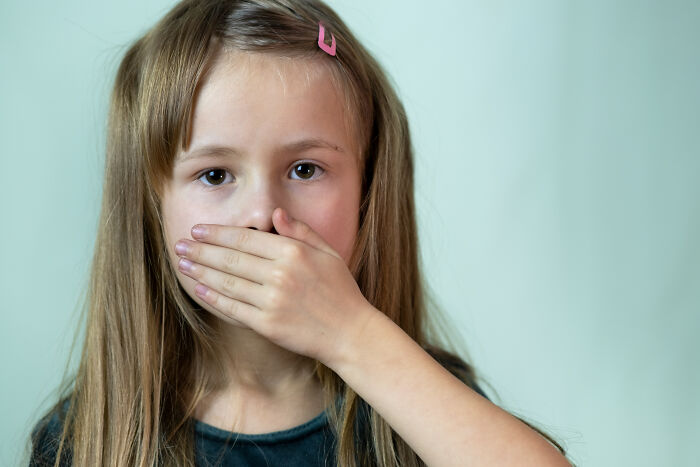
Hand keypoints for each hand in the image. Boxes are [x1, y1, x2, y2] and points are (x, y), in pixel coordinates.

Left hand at [173, 207, 378, 367]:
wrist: (350, 333)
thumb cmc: (341, 291)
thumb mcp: (328, 253)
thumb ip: (301, 231)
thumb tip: (275, 214)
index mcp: (294, 252)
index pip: (246, 238)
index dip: (218, 233)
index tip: (198, 229)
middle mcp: (280, 274)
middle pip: (230, 259)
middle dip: (201, 250)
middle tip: (180, 244)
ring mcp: (272, 301)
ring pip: (226, 283)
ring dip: (201, 272)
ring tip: (183, 264)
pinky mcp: (267, 325)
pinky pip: (233, 309)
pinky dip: (213, 299)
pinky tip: (199, 290)